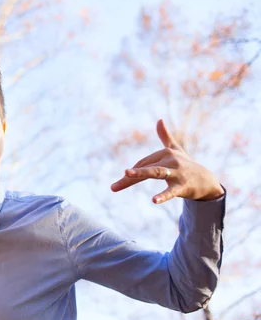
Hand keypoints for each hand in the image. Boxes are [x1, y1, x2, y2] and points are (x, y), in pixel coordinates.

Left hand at [110, 119, 224, 203]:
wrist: (206, 181)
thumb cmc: (187, 165)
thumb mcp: (175, 150)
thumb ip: (165, 136)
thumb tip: (159, 119)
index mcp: (165, 153)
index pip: (143, 164)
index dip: (131, 174)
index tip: (121, 182)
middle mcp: (170, 160)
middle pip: (145, 168)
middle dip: (128, 177)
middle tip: (113, 188)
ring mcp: (176, 172)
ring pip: (155, 172)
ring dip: (140, 172)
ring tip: (126, 173)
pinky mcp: (183, 185)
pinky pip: (170, 191)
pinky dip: (163, 196)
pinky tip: (154, 200)